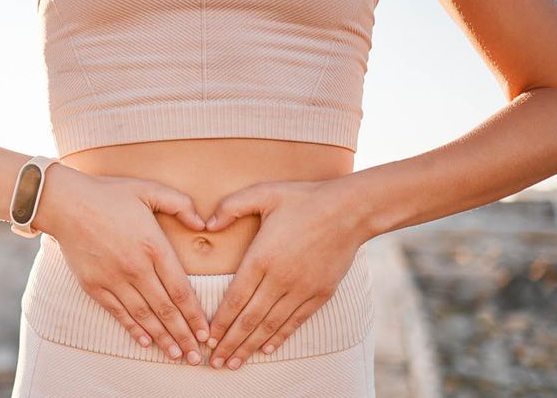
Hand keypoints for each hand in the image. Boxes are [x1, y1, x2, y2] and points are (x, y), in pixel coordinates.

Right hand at [37, 164, 210, 364]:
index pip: (181, 290)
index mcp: (153, 246)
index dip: (195, 315)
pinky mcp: (95, 285)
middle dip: (184, 335)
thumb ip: (180, 204)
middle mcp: (136, 268)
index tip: (205, 333)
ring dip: (162, 339)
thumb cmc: (109, 194)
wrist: (66, 203)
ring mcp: (114, 279)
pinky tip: (146, 341)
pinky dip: (134, 329)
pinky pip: (119, 312)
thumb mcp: (149, 190)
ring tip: (176, 355)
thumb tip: (203, 223)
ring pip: (144, 316)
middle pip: (166, 310)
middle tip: (197, 356)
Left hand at [201, 178, 370, 369]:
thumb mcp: (263, 193)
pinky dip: (279, 337)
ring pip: (270, 325)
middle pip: (249, 319)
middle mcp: (280, 278)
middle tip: (215, 363)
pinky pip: (295, 321)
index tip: (208, 338)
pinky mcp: (320, 293)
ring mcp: (301, 288)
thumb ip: (231, 206)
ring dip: (250, 346)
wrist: (350, 210)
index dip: (220, 322)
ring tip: (235, 363)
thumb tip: (207, 225)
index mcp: (262, 257)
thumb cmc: (304, 198)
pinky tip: (266, 348)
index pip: (235, 298)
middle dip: (230, 343)